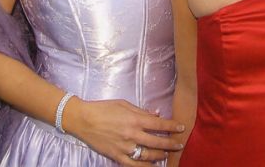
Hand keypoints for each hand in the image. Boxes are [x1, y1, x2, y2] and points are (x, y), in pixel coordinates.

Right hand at [65, 98, 184, 164]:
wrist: (83, 119)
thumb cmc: (103, 108)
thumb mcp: (124, 104)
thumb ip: (141, 110)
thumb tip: (156, 114)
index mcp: (135, 119)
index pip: (159, 124)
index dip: (172, 126)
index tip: (181, 128)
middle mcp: (132, 134)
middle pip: (157, 142)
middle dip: (171, 144)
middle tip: (179, 144)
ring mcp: (125, 147)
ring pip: (148, 155)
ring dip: (159, 155)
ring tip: (165, 154)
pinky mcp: (117, 156)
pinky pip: (134, 165)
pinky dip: (144, 166)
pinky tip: (151, 166)